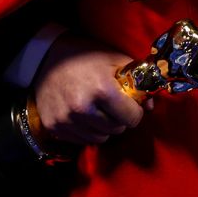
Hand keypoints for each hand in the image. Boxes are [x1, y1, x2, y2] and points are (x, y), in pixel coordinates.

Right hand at [31, 34, 146, 146]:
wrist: (47, 57)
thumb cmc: (86, 56)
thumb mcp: (115, 60)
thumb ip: (137, 80)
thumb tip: (150, 106)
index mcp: (102, 89)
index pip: (131, 118)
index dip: (135, 111)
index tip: (131, 104)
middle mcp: (83, 108)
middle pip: (117, 130)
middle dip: (120, 119)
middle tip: (114, 106)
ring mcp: (67, 119)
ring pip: (100, 138)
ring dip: (104, 127)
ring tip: (99, 110)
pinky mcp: (55, 126)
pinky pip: (81, 140)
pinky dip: (87, 131)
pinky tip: (84, 115)